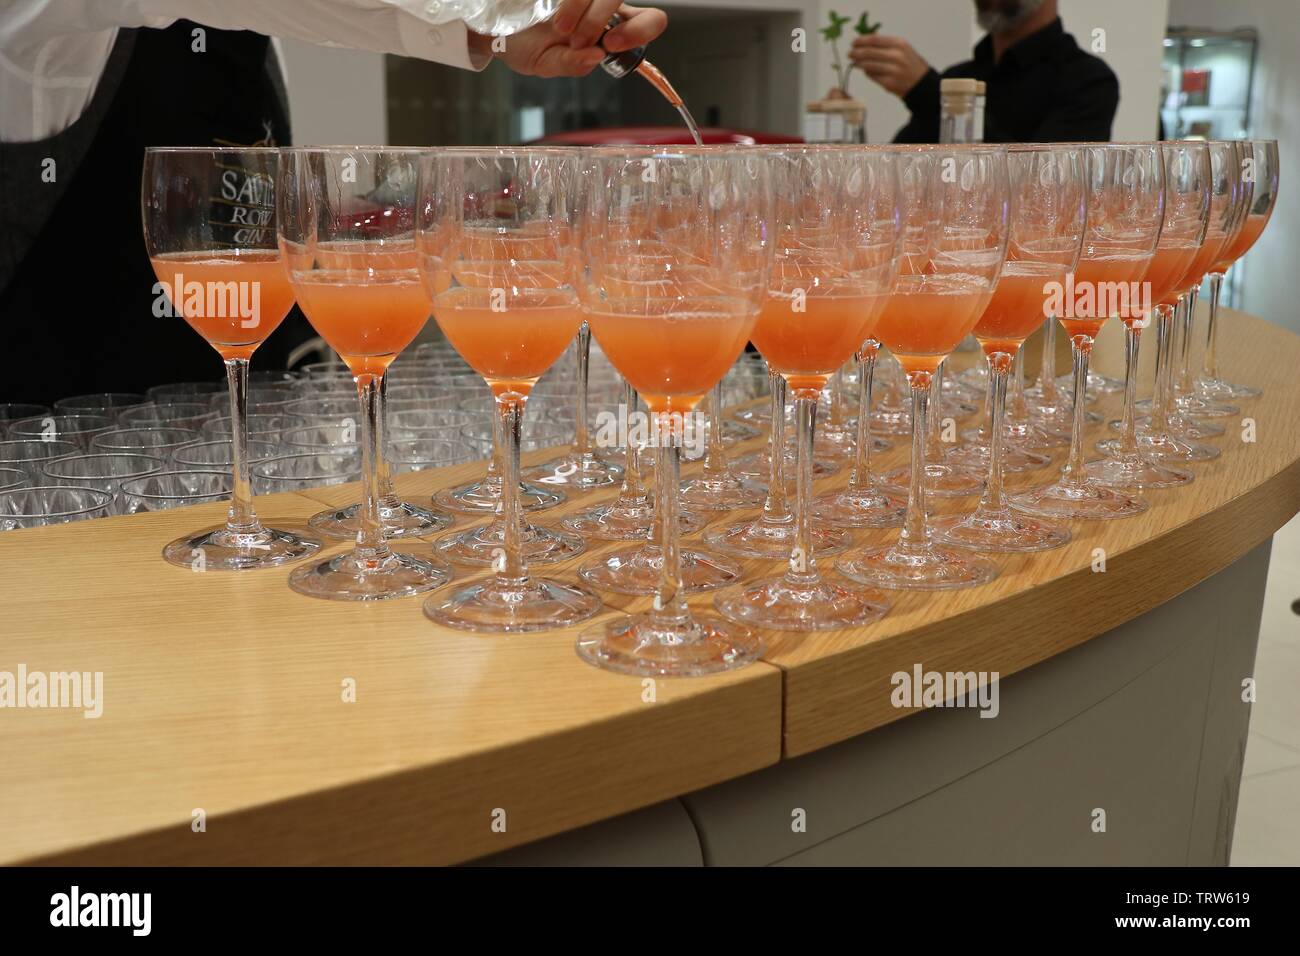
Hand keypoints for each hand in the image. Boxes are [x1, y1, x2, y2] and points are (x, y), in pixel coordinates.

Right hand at [471, 4, 667, 78]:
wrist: (491, 25)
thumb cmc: (525, 46)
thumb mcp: (546, 64)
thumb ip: (572, 65)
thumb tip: (594, 57)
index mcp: (610, 30)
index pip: (649, 21)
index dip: (640, 30)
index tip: (611, 43)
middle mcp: (603, 5)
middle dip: (598, 21)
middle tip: (574, 39)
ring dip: (580, 8)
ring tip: (557, 27)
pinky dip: (570, 1)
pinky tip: (550, 8)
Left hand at [849, 34, 929, 97]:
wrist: (922, 84)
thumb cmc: (909, 64)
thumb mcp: (902, 49)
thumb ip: (885, 45)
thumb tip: (863, 43)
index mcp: (899, 44)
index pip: (874, 40)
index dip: (861, 41)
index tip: (853, 42)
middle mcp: (896, 56)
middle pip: (868, 53)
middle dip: (856, 53)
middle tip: (850, 54)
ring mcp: (893, 71)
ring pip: (868, 66)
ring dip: (859, 64)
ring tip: (856, 63)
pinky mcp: (889, 83)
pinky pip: (872, 76)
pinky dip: (867, 73)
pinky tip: (867, 71)